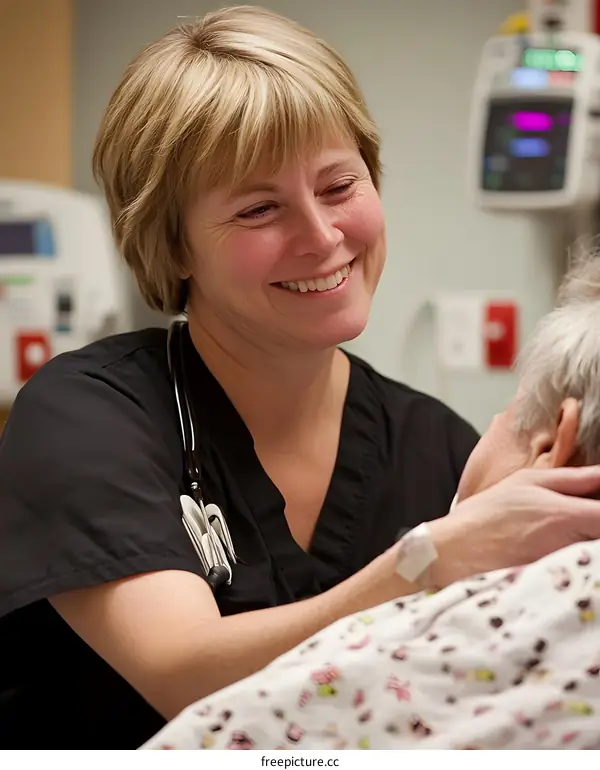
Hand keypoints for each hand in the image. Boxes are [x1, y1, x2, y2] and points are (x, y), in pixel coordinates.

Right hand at [428, 465, 599, 588]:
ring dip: (586, 543)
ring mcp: (564, 570)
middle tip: (576, 520)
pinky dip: (576, 563)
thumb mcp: (528, 482)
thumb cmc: (488, 514)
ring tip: (555, 534)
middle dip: (593, 529)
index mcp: (568, 515)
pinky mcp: (554, 588)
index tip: (592, 508)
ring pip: (591, 557)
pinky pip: (579, 574)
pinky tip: (556, 554)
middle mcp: (572, 547)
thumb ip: (574, 479)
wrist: (454, 551)